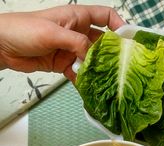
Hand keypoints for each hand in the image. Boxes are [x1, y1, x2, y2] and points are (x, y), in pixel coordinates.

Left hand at [0, 5, 123, 80]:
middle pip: (102, 42)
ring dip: (98, 70)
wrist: (3, 46)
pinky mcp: (62, 64)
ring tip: (107, 81)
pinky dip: (84, 81)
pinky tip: (90, 89)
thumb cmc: (24, 29)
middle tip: (121, 68)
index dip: (119, 25)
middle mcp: (77, 32)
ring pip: (91, 60)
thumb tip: (93, 56)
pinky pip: (79, 73)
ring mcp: (70, 49)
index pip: (105, 16)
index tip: (129, 40)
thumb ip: (76, 43)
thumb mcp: (53, 33)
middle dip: (111, 54)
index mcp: (77, 17)